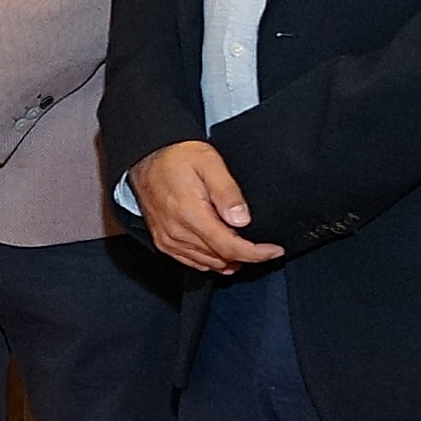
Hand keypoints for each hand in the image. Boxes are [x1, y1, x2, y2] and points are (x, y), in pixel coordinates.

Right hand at [129, 139, 284, 273]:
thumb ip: (227, 192)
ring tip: (246, 249)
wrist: (147, 156)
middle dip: (246, 256)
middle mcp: (177, 232)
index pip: (229, 247)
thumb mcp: (210, 163)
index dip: (255, 254)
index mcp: (190, 214)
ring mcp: (168, 239)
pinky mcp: (163, 241)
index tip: (274, 251)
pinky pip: (191, 261)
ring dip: (229, 260)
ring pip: (206, 263)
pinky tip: (221, 254)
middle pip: (220, 258)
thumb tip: (242, 220)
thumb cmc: (177, 157)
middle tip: (263, 247)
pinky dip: (210, 261)